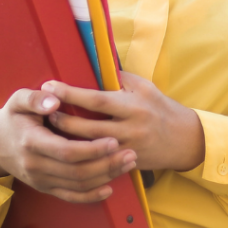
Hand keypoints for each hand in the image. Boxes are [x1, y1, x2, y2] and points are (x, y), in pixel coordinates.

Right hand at [0, 88, 138, 202]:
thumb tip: (54, 100)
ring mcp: (40, 180)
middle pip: (77, 171)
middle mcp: (35, 165)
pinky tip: (109, 187)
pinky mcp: (45, 188)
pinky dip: (91, 196)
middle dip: (106, 164)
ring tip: (127, 164)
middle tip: (130, 153)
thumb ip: (35, 98)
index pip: (66, 151)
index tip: (113, 141)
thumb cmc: (12, 117)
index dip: (92, 149)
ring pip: (78, 185)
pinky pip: (71, 197)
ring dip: (105, 177)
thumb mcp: (17, 100)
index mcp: (31, 142)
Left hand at [44, 71, 205, 172]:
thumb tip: (91, 63)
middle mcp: (130, 129)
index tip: (50, 86)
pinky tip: (66, 150)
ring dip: (67, 139)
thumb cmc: (160, 107)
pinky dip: (81, 156)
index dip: (71, 93)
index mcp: (133, 106)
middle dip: (63, 120)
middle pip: (88, 128)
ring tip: (49, 128)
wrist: (185, 140)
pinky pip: (100, 162)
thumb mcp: (143, 86)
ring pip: (91, 148)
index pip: (96, 100)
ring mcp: (128, 150)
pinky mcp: (127, 164)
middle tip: (43, 111)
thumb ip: (117, 78)